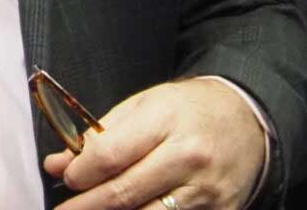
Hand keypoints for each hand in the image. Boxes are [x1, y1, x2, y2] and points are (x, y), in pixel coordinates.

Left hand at [42, 77, 262, 209]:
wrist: (247, 119)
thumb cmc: (188, 110)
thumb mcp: (142, 106)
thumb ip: (100, 135)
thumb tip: (58, 164)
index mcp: (165, 120)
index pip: (112, 155)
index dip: (82, 172)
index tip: (65, 177)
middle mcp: (188, 157)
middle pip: (126, 193)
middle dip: (87, 206)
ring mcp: (207, 190)